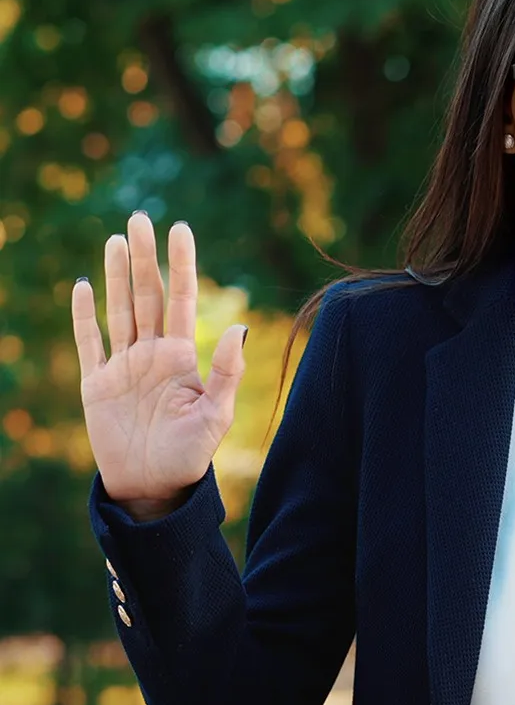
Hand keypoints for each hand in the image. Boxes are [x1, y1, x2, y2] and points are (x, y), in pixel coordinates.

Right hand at [72, 212, 247, 518]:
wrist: (153, 487)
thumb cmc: (191, 454)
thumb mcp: (216, 414)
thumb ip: (227, 371)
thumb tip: (240, 327)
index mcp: (182, 355)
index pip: (181, 298)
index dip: (181, 263)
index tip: (181, 228)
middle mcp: (152, 353)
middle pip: (147, 294)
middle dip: (145, 257)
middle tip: (140, 218)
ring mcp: (123, 366)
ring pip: (119, 309)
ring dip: (117, 275)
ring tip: (118, 239)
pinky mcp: (97, 384)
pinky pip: (89, 342)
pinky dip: (84, 315)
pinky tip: (84, 285)